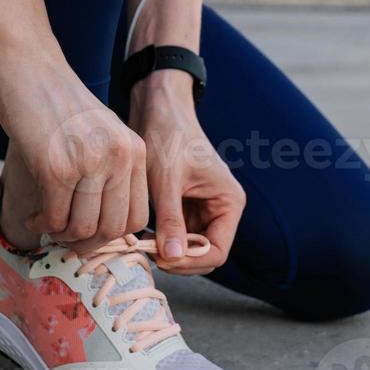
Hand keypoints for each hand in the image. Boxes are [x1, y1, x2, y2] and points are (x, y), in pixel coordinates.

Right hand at [0, 50, 148, 250]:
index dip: (111, 236)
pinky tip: (34, 215)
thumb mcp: (102, 134)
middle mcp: (118, 157)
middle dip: (86, 243)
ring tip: (47, 224)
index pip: (138, 217)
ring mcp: (88, 162)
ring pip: (83, 228)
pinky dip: (43, 224)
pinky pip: (55, 217)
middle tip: (65, 238)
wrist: (30, 68)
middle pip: (112, 229)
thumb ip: (110, 170)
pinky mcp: (55, 166)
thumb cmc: (60, 103)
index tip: (90, 234)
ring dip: (61, 235)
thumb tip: (102, 226)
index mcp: (135, 150)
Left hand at [130, 70, 244, 275]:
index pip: (218, 250)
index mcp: (228, 202)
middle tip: (147, 253)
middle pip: (204, 253)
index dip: (191, 261)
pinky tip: (141, 234)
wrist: (158, 108)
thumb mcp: (166, 180)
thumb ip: (170, 220)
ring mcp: (203, 209)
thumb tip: (172, 258)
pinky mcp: (185, 206)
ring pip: (188, 247)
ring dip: (167, 250)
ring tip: (141, 243)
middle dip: (178, 258)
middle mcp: (221, 208)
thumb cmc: (168, 136)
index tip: (161, 258)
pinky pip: (176, 234)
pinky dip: (161, 239)